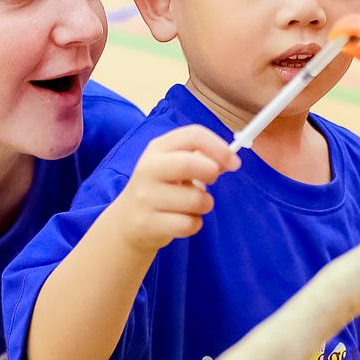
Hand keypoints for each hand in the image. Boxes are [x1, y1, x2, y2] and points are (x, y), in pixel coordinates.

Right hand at [97, 126, 238, 253]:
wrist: (126, 222)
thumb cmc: (159, 189)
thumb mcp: (172, 165)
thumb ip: (199, 157)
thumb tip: (229, 161)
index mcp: (157, 148)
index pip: (192, 135)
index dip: (219, 147)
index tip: (233, 162)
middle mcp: (148, 169)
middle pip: (187, 163)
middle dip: (210, 172)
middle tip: (212, 181)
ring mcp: (145, 197)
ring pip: (195, 199)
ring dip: (204, 204)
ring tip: (193, 205)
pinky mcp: (148, 223)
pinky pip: (189, 224)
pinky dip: (194, 224)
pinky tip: (182, 221)